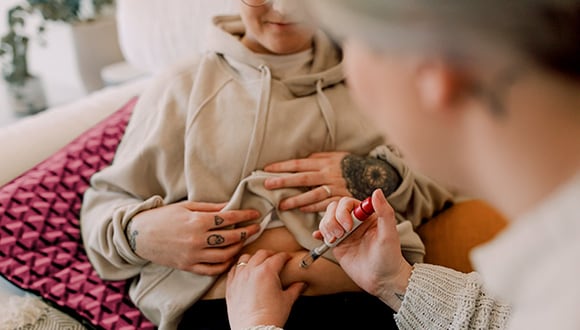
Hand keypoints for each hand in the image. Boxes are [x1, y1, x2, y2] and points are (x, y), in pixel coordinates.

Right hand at [127, 201, 260, 274]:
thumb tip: (230, 205)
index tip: (256, 213)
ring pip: (224, 255)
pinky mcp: (188, 266)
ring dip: (238, 248)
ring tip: (244, 241)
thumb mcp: (186, 206)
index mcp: (197, 221)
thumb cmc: (163, 217)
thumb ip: (210, 208)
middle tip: (256, 227)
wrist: (139, 235)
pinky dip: (225, 265)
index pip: (228, 219)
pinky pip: (212, 270)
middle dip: (247, 232)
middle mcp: (197, 240)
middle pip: (230, 238)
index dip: (245, 215)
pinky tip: (231, 257)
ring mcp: (193, 255)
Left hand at [226, 250, 305, 329]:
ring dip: (253, 258)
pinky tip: (244, 271)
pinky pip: (233, 270)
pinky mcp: (230, 286)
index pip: (278, 257)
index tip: (288, 258)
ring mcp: (238, 278)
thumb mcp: (287, 301)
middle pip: (261, 254)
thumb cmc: (270, 317)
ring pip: (245, 258)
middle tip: (276, 258)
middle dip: (271, 254)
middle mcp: (251, 271)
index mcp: (267, 271)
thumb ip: (295, 289)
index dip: (286, 256)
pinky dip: (239, 268)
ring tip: (259, 262)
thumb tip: (301, 285)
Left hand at [264, 152, 351, 211]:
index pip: (299, 164)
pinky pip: (325, 205)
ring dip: (296, 200)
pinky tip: (302, 209)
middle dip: (283, 181)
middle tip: (267, 185)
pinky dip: (312, 208)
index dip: (282, 166)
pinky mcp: (341, 199)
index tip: (267, 169)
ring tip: (282, 205)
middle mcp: (328, 174)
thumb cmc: (349, 164)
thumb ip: (318, 158)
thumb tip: (302, 160)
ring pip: (312, 194)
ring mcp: (335, 187)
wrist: (374, 174)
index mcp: (324, 162)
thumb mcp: (335, 156)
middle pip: (302, 178)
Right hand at [313, 189, 412, 310]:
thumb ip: (384, 212)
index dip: (343, 211)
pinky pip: (324, 233)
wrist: (382, 280)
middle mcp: (354, 221)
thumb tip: (377, 191)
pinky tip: (319, 237)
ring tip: (335, 240)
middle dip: (332, 220)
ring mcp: (345, 232)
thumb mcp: (389, 234)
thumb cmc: (390, 257)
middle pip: (334, 209)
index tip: (348, 226)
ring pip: (327, 219)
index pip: (347, 202)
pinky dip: (319, 233)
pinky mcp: (338, 244)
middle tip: (340, 235)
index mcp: (367, 215)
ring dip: (326, 227)